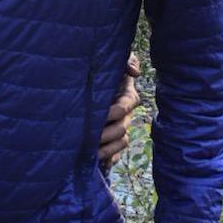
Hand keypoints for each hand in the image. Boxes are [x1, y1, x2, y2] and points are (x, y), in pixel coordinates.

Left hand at [98, 52, 141, 166]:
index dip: (112, 113)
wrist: (88, 80)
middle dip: (106, 135)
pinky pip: (116, 154)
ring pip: (121, 142)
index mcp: (127, 96)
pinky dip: (110, 159)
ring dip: (108, 149)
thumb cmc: (101, 68)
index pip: (125, 107)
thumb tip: (134, 72)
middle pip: (121, 128)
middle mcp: (125, 114)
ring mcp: (120, 128)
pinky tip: (99, 164)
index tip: (99, 115)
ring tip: (92, 152)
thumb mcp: (115, 59)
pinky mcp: (113, 140)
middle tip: (89, 138)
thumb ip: (126, 59)